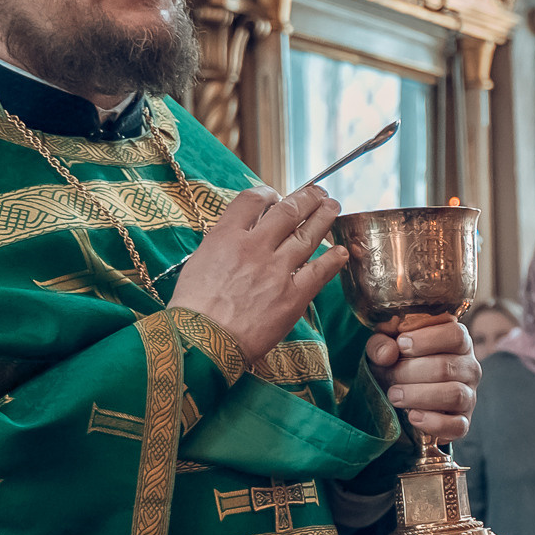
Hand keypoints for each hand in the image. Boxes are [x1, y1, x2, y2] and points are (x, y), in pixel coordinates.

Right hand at [169, 186, 346, 360]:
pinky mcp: (293, 296)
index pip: (252, 200)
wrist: (203, 341)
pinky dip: (333, 260)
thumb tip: (237, 235)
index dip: (268, 193)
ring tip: (333, 207)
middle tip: (318, 192)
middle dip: (307, 198)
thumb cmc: (193, 308)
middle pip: (288, 212)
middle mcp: (254, 247)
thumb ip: (221, 245)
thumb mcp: (198, 262)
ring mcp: (276, 270)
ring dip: (324, 218)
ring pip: (307, 235)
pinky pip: (320, 272)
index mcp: (226, 236)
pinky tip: (342, 252)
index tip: (276, 195)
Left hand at [365, 319, 479, 441]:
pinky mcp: (463, 421)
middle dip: (411, 371)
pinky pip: (457, 425)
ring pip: (454, 394)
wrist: (401, 393)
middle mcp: (469, 367)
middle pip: (447, 367)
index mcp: (457, 341)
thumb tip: (388, 353)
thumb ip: (381, 343)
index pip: (456, 335)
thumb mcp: (385, 346)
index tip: (402, 343)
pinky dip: (433, 422)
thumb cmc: (399, 362)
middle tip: (390, 374)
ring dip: (418, 395)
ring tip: (394, 395)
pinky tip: (413, 416)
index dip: (428, 339)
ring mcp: (469, 395)